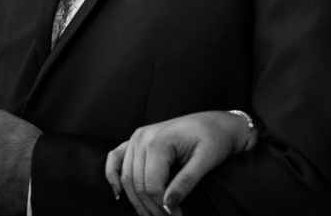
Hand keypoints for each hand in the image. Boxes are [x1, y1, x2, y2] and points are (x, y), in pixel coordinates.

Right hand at [105, 111, 254, 215]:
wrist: (217, 123)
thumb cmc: (215, 138)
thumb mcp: (206, 160)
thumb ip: (186, 182)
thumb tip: (168, 206)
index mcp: (159, 140)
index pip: (152, 184)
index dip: (163, 206)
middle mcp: (142, 137)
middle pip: (138, 184)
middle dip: (151, 207)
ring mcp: (137, 137)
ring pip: (127, 178)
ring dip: (136, 201)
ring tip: (153, 215)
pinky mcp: (137, 140)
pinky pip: (116, 158)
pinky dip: (113, 176)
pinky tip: (119, 194)